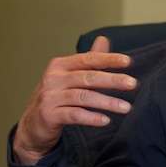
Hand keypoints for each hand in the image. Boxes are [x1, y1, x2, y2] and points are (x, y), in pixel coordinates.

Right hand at [13, 36, 136, 164]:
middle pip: (88, 77)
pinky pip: (74, 115)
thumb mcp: (69, 76)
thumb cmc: (55, 98)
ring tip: (126, 107)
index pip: (88, 59)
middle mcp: (53, 78)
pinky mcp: (48, 115)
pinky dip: (91, 117)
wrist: (33, 126)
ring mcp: (50, 97)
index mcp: (60, 65)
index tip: (127, 62)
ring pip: (83, 97)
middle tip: (132, 84)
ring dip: (107, 102)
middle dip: (112, 80)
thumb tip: (104, 39)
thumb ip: (88, 60)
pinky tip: (105, 120)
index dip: (108, 59)